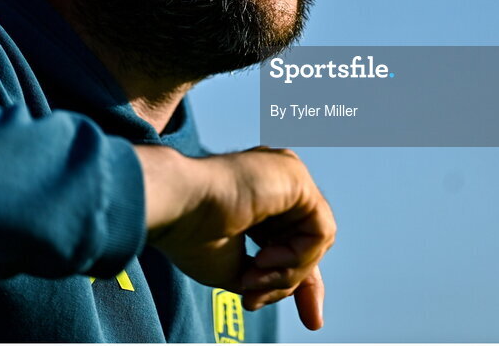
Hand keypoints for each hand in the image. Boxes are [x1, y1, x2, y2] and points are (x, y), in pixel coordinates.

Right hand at [134, 145, 334, 329]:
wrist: (178, 207)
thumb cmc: (193, 236)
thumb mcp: (239, 269)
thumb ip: (268, 275)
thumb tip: (293, 294)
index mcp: (261, 200)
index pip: (294, 242)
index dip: (301, 280)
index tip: (312, 322)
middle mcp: (278, 183)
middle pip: (309, 242)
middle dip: (292, 282)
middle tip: (253, 301)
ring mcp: (289, 177)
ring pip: (315, 240)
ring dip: (288, 272)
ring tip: (250, 277)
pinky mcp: (297, 177)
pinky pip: (320, 231)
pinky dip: (298, 256)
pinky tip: (264, 258)